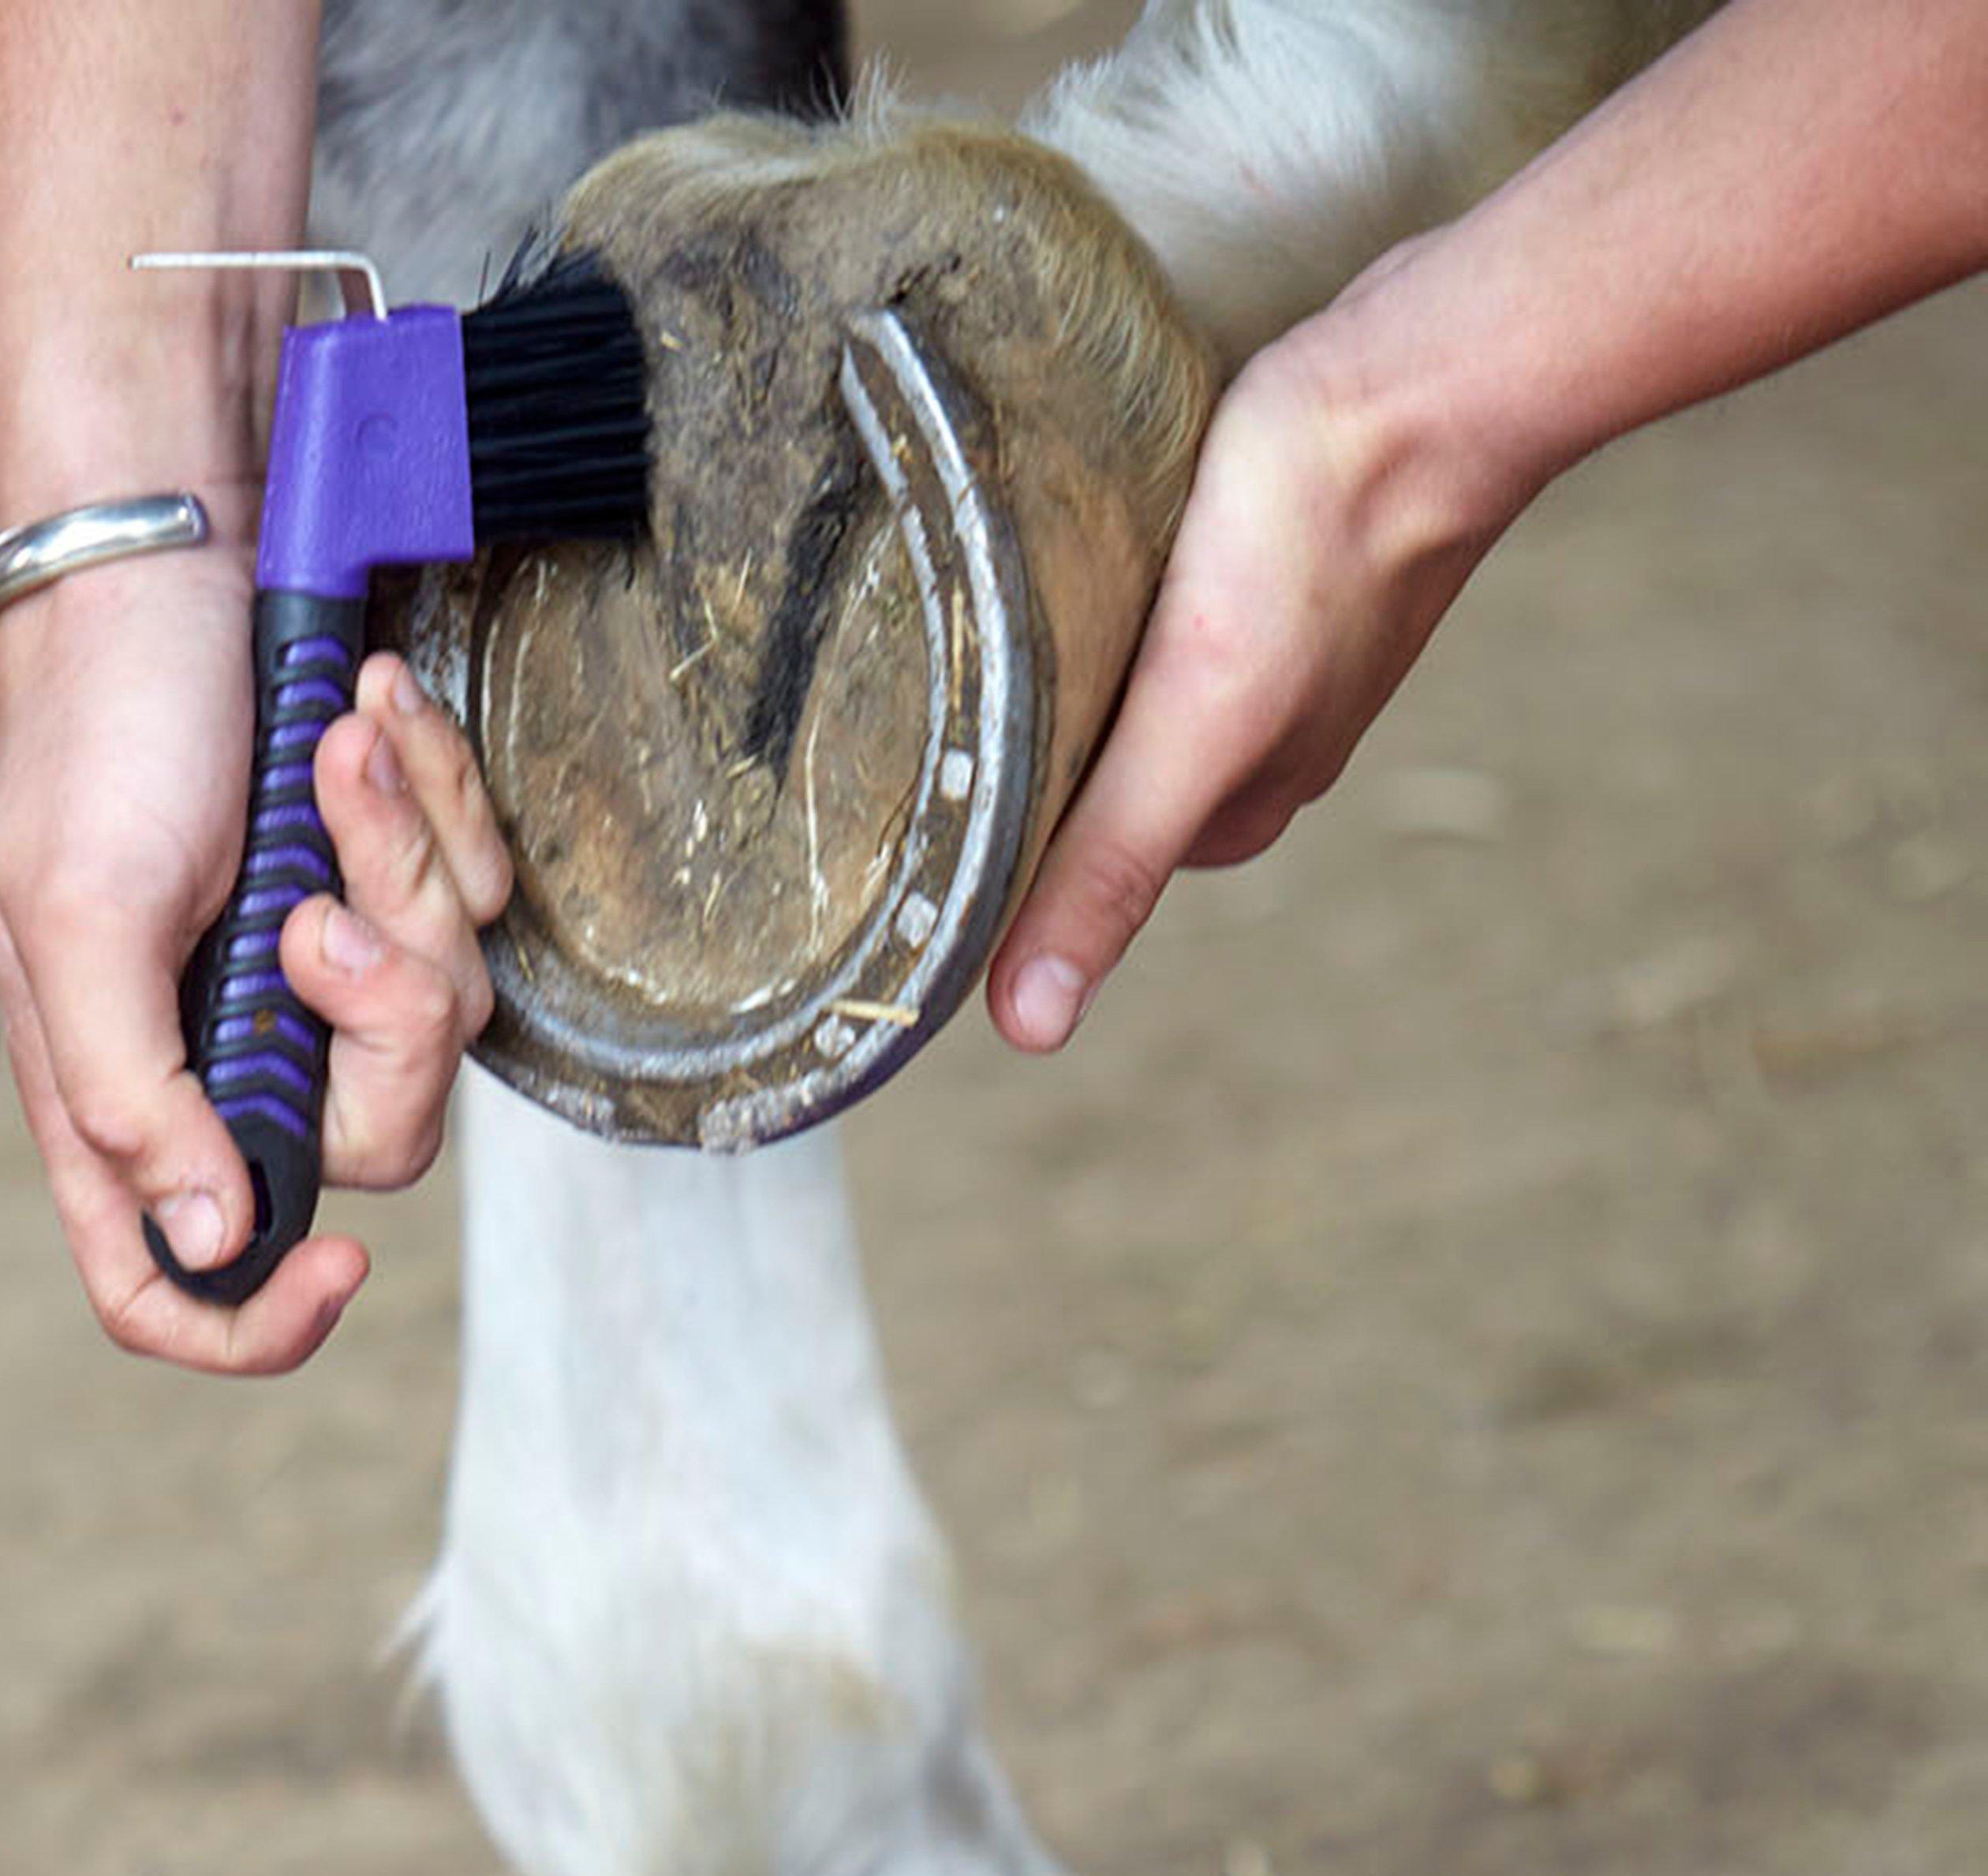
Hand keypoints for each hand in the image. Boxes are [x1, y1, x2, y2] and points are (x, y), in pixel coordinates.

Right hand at [0, 560, 512, 1372]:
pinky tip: (372, 721)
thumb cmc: (101, 734)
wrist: (173, 553)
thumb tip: (208, 1237)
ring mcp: (322, 978)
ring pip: (445, 1016)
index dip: (255, 1322)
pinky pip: (477, 905)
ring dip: (407, 872)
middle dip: (383, 1019)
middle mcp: (230, 1059)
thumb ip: (130, 1095)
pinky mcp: (392, 889)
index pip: (170, 1288)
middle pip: (373, 1148)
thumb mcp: (78, 917)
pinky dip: (438, 804)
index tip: (341, 1267)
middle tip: (323, 909)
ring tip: (339, 754)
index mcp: (122, 1097)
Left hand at [984, 311, 1513, 1052]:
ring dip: (1059, 656)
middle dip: (1018, 735)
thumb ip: (1106, 870)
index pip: (1063, 855)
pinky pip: (1155, 599)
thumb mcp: (1187, 728)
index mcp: (1227, 813)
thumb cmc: (1315, 541)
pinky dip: (1108, 589)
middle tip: (931, 678)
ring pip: (1118, 682)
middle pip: (1085, 768)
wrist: (1439, 372)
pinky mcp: (1267, 558)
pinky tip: (1075, 550)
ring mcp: (1268, 650)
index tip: (910, 784)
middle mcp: (1252, 747)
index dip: (986, 824)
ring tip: (993, 608)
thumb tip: (1031, 1029)